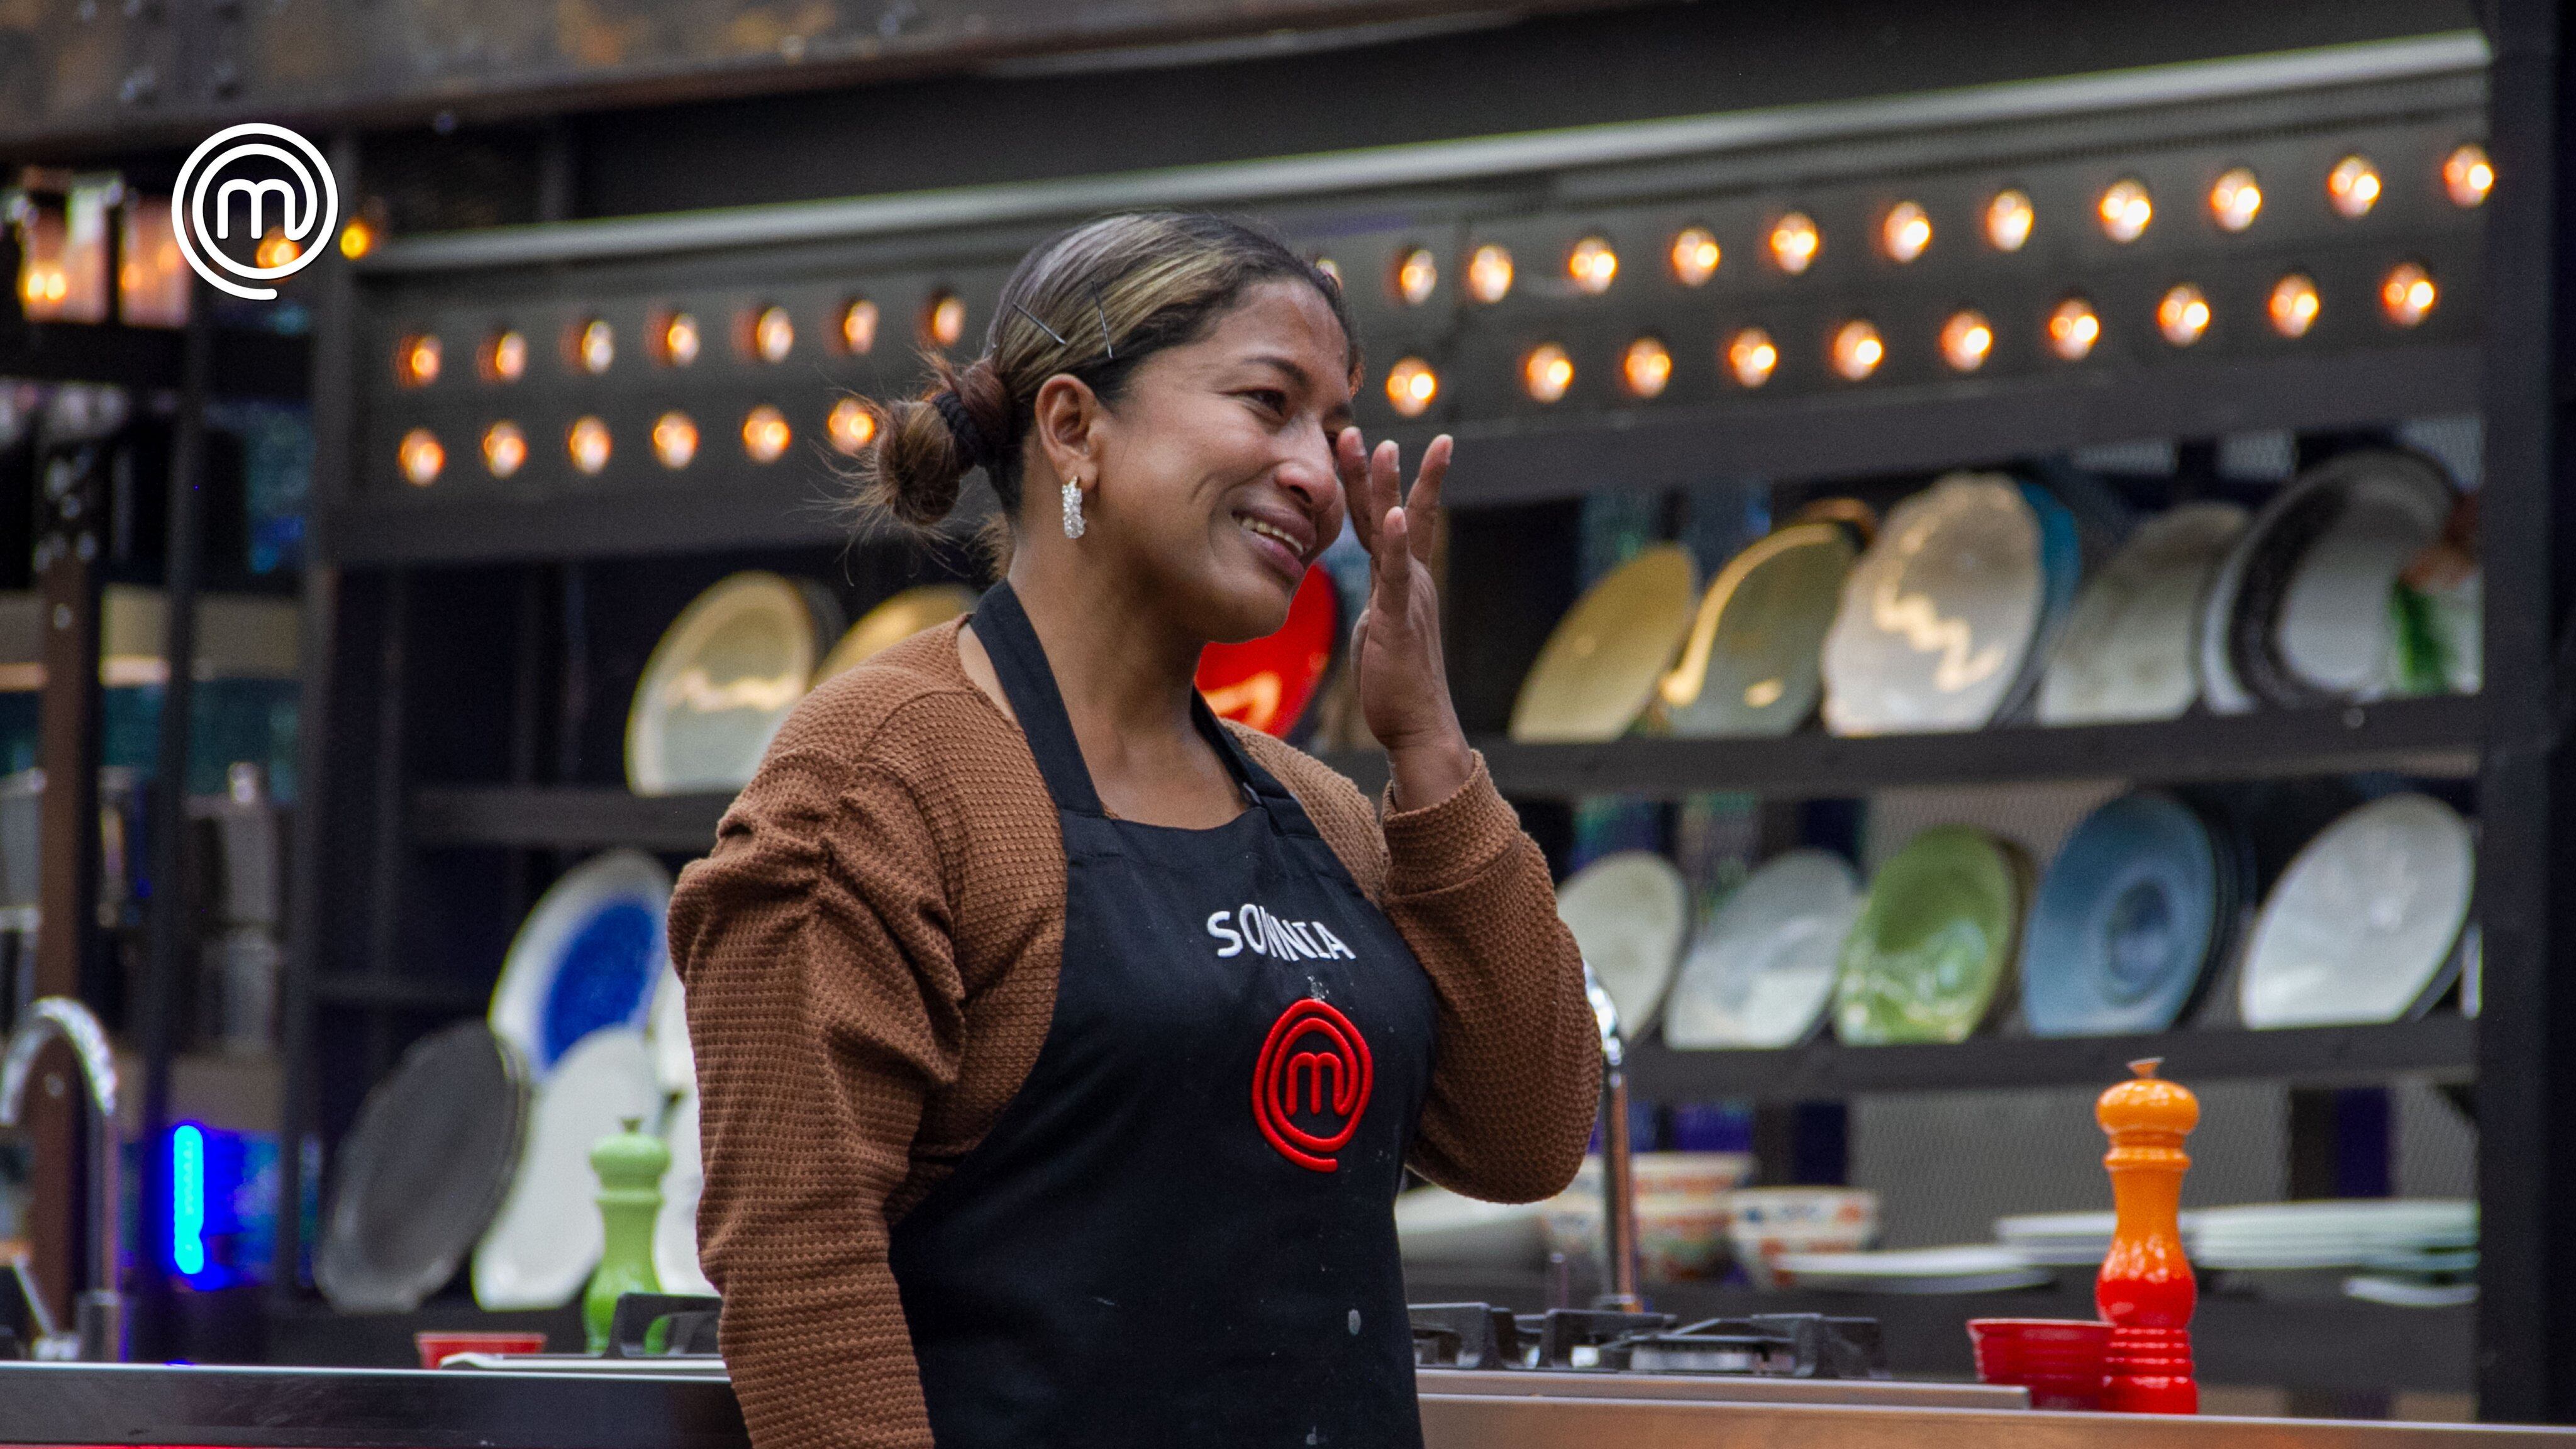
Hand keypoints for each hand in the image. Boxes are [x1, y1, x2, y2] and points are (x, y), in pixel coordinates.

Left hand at [1338, 427, 1472, 810]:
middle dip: (1382, 469)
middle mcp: (1410, 579)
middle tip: (1366, 428)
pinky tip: (1389, 512)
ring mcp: (1407, 596)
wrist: (1417, 726)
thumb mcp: (1380, 630)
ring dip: (1386, 487)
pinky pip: (1395, 573)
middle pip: (1393, 512)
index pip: (1391, 520)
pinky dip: (1393, 541)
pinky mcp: (1397, 618)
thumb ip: (1379, 603)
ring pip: (1394, 532)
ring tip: (1384, 447)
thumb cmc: (1396, 684)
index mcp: (1404, 580)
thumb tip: (1372, 597)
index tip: (1380, 442)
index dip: (1382, 482)